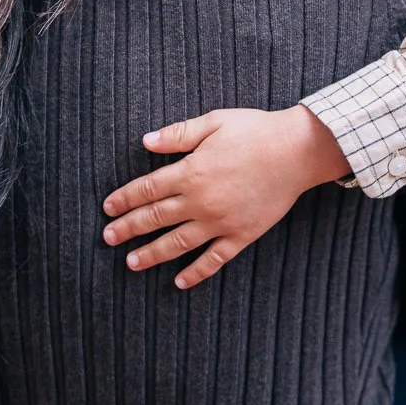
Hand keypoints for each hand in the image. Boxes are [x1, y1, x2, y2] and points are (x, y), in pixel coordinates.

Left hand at [101, 105, 351, 287]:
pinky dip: (195, 272)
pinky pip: (213, 259)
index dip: (125, 199)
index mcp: (190, 172)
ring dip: (152, 254)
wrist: (297, 152)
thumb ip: (178, 134)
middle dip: (128, 228)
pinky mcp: (240, 235)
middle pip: (155, 218)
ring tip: (131, 262)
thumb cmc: (255, 131)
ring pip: (177, 243)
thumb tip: (145, 140)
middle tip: (109, 237)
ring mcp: (220, 222)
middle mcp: (200, 201)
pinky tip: (179, 282)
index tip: (108, 208)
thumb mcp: (214, 122)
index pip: (147, 189)